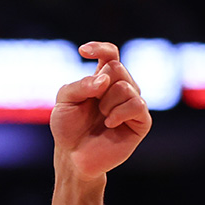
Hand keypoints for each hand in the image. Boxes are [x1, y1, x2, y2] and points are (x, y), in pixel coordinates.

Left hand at [49, 42, 151, 181]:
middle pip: (117, 67)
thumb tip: (104, 79)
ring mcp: (133, 104)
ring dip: (107, 103)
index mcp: (103, 79)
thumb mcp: (64, 102)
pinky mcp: (141, 121)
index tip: (83, 51)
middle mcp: (121, 88)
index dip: (100, 48)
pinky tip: (110, 123)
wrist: (73, 157)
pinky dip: (120, 113)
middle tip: (93, 104)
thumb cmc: (68, 128)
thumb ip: (79, 85)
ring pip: (125, 86)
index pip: (110, 54)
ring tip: (102, 118)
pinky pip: (137, 104)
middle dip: (99, 85)